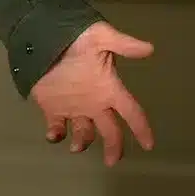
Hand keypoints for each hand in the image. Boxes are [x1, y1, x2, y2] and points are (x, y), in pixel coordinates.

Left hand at [29, 21, 154, 165]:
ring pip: (84, 133)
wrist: (44, 34)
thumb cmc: (76, 36)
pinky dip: (55, 136)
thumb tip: (150, 48)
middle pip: (110, 130)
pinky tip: (53, 135)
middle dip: (114, 146)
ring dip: (82, 142)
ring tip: (76, 147)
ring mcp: (74, 106)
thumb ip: (123, 44)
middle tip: (112, 161)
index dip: (141, 127)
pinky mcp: (53, 107)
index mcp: (108, 87)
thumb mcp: (101, 37)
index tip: (148, 145)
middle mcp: (94, 102)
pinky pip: (57, 128)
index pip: (130, 110)